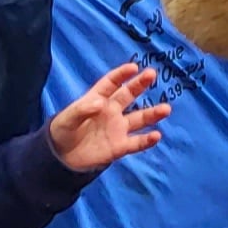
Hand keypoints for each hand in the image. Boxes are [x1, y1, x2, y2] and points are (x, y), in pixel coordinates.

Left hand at [46, 63, 168, 172]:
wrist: (61, 159)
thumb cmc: (62, 133)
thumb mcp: (67, 119)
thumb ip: (82, 110)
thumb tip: (100, 103)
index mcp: (97, 100)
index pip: (111, 84)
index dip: (121, 75)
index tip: (133, 67)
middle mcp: (111, 111)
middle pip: (128, 95)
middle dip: (140, 85)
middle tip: (152, 74)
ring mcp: (118, 129)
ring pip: (139, 118)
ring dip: (152, 114)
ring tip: (166, 109)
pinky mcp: (120, 146)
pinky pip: (136, 142)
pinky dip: (147, 140)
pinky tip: (156, 135)